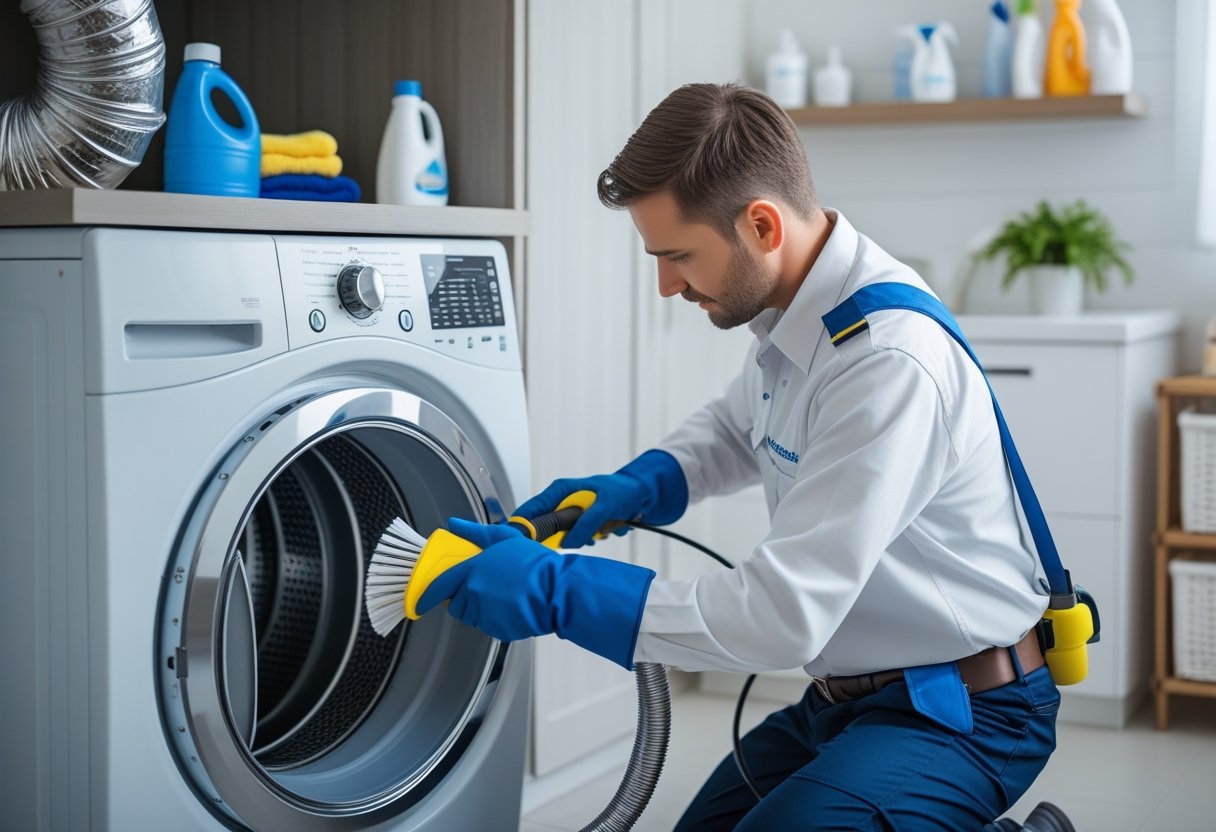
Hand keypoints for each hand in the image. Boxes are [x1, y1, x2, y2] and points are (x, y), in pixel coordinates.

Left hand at [414, 517, 656, 668]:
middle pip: (455, 603)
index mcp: (474, 569)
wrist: (556, 590)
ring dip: (480, 609)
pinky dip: (495, 619)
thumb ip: (475, 533)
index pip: (440, 585)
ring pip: (471, 615)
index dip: (426, 595)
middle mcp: (474, 592)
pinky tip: (511, 606)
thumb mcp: (505, 539)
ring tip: (503, 596)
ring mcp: (485, 612)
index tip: (420, 601)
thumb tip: (454, 524)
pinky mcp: (496, 629)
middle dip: (464, 598)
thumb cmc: (535, 564)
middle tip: (486, 589)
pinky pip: (487, 626)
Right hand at [515, 450, 688, 547]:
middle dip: (563, 536)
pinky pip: (578, 540)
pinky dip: (593, 538)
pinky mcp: (580, 525)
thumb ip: (586, 524)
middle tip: (582, 535)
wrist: (642, 495)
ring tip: (603, 526)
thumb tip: (568, 543)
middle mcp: (562, 502)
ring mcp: (571, 515)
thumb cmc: (623, 491)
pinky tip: (606, 529)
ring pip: (564, 537)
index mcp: (560, 491)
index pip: (531, 510)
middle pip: (545, 528)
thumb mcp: (605, 506)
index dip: (522, 526)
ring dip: (584, 537)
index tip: (516, 542)